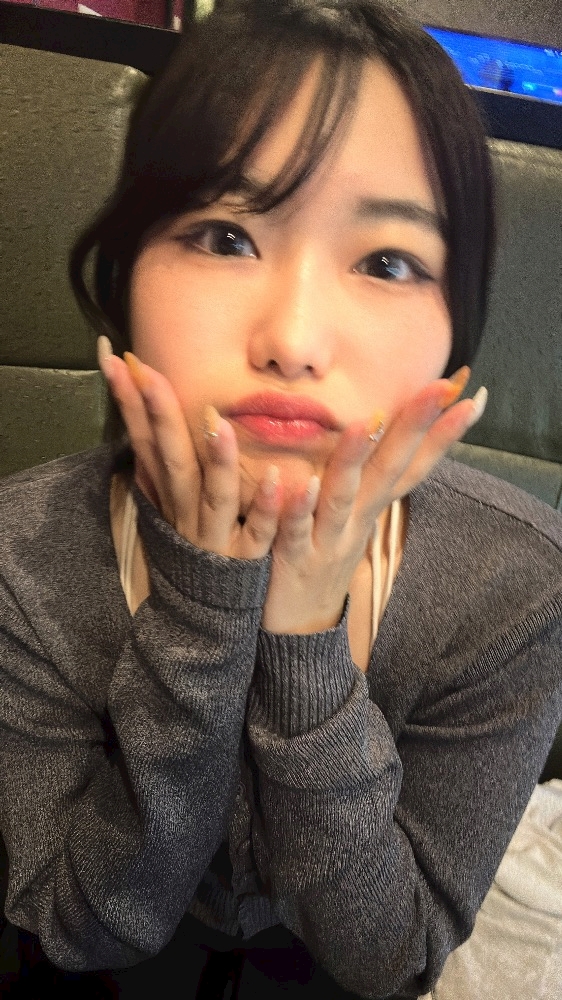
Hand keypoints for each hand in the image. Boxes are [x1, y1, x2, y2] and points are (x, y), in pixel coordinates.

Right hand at [97, 337, 280, 559]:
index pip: (146, 443)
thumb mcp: (170, 511)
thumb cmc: (195, 554)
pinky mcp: (247, 562)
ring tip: (218, 424)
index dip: (132, 404)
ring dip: (218, 460)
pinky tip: (284, 481)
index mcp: (172, 496)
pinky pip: (260, 534)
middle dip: (158, 417)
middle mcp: (188, 514)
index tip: (118, 361)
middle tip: (148, 374)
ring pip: (215, 496)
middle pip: (172, 460)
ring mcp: (217, 538)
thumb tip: (140, 434)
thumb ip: (160, 475)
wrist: (206, 623)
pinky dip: (269, 509)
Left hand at [261, 371, 485, 633]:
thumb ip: (359, 480)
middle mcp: (355, 522)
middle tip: (440, 390)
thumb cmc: (318, 562)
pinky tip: (298, 481)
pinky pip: (295, 531)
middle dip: (414, 428)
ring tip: (365, 421)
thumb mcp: (347, 519)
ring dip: (353, 457)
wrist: (296, 633)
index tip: (472, 398)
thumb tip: (374, 437)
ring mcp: (327, 542)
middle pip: (389, 470)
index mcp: (368, 507)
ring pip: (342, 495)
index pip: (412, 464)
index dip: (441, 435)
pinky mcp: (292, 560)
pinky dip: (297, 507)